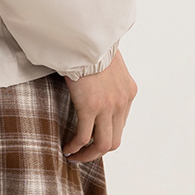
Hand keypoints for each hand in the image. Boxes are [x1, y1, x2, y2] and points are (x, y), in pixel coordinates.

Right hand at [61, 47, 136, 161]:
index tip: (92, 138)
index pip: (120, 124)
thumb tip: (96, 83)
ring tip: (74, 156)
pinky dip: (75, 147)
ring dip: (88, 155)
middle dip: (98, 151)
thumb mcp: (109, 63)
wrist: (86, 37)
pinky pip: (84, 136)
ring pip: (102, 144)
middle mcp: (122, 102)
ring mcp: (108, 107)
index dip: (105, 135)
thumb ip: (107, 78)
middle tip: (83, 154)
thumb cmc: (92, 46)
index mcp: (129, 92)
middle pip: (114, 140)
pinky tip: (66, 148)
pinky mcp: (91, 107)